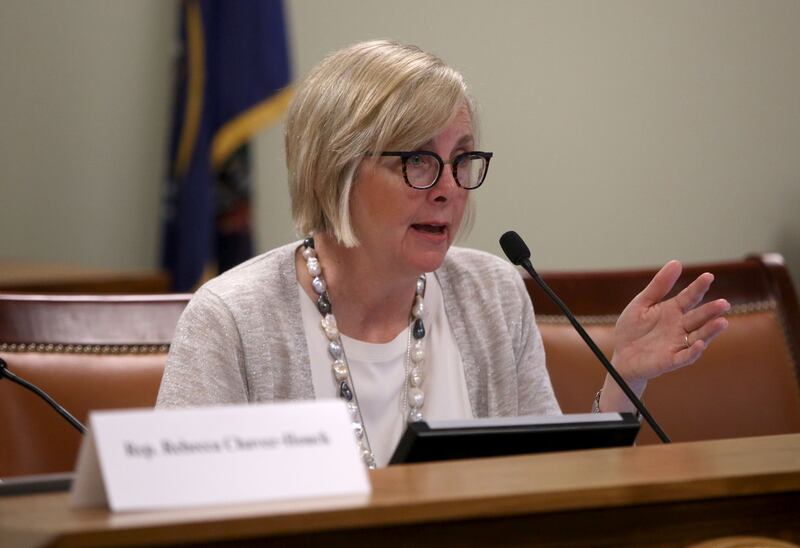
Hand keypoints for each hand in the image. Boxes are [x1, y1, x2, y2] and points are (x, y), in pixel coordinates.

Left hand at [599, 260, 729, 412]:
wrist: (620, 356)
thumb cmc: (632, 329)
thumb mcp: (642, 303)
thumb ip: (659, 286)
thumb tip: (676, 262)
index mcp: (672, 311)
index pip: (689, 297)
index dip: (698, 287)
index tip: (708, 276)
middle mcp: (679, 327)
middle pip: (698, 317)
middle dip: (711, 311)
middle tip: (724, 303)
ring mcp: (677, 344)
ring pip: (698, 336)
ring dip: (710, 330)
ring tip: (722, 322)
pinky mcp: (670, 360)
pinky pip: (685, 357)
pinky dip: (693, 351)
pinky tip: (700, 344)